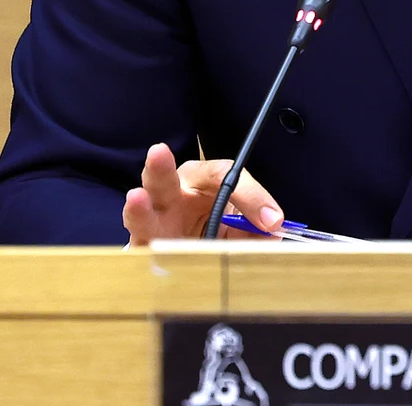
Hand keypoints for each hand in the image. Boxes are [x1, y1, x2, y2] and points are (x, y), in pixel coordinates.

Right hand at [121, 143, 285, 245]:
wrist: (193, 258)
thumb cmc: (218, 228)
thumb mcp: (243, 223)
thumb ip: (257, 226)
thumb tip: (274, 232)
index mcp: (199, 181)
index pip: (222, 175)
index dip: (250, 196)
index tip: (273, 220)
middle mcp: (170, 197)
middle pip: (162, 178)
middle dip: (160, 166)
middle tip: (159, 152)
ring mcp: (152, 228)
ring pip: (140, 215)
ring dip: (139, 209)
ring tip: (136, 198)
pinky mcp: (145, 256)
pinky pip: (142, 254)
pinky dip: (145, 255)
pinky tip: (149, 254)